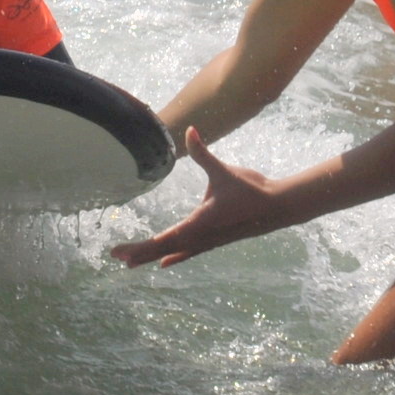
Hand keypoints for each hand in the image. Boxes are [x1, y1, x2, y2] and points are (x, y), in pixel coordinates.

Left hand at [108, 129, 297, 266]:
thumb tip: (190, 130)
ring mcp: (209, 241)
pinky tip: (164, 263)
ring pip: (175, 252)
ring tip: (130, 264)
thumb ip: (203, 152)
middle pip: (164, 249)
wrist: (279, 207)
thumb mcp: (224, 170)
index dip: (142, 246)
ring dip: (152, 257)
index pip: (164, 239)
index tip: (122, 251)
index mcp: (200, 223)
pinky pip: (190, 252)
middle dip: (140, 253)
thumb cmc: (251, 189)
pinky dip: (174, 256)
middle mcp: (202, 237)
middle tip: (115, 256)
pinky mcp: (216, 239)